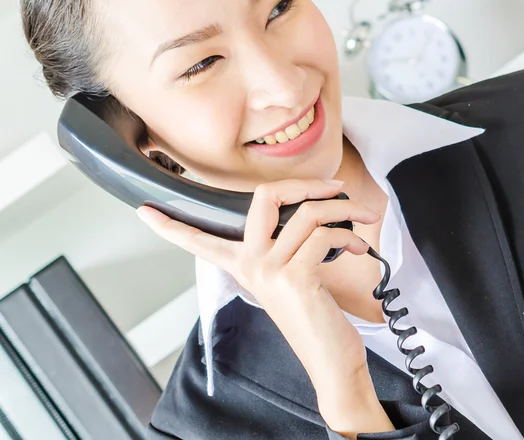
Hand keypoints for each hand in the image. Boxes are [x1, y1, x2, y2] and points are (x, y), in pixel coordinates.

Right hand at [136, 179, 383, 424]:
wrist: (330, 360)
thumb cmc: (312, 315)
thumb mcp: (287, 275)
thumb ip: (285, 243)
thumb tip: (309, 207)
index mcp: (240, 264)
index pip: (196, 240)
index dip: (169, 225)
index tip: (144, 211)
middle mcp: (248, 264)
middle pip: (264, 196)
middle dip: (304, 183)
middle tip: (332, 187)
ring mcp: (267, 270)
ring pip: (306, 214)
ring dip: (343, 211)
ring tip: (359, 219)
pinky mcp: (292, 277)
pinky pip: (323, 235)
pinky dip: (348, 235)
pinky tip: (358, 246)